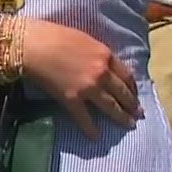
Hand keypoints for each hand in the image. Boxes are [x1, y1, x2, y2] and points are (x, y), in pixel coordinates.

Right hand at [19, 19, 141, 138]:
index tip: (134, 93)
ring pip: (111, 107)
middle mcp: (102, 73)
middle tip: (138, 114)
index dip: (132, 86)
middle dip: (132, 105)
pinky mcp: (72, 100)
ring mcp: (88, 88)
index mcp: (105, 55)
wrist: (33, 45)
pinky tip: (95, 136)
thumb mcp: (84, 39)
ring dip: (121, 117)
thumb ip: (97, 54)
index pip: (126, 74)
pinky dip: (91, 129)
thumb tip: (103, 65)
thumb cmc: (55, 35)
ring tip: (128, 125)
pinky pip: (85, 118)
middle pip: (122, 92)